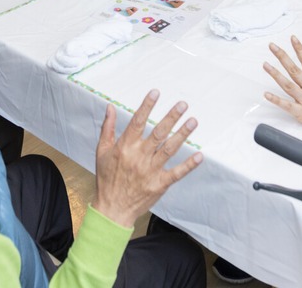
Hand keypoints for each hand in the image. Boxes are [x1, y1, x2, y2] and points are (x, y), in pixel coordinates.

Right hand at [93, 90, 202, 228]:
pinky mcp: (159, 184)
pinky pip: (177, 173)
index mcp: (124, 146)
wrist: (112, 208)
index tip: (156, 92)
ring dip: (182, 134)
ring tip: (193, 121)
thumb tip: (110, 107)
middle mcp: (138, 156)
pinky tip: (199, 156)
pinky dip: (188, 165)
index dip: (147, 106)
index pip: (137, 121)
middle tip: (183, 104)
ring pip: (169, 149)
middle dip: (171, 117)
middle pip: (158, 132)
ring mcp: (150, 170)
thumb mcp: (101, 151)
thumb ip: (108, 128)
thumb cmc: (107, 178)